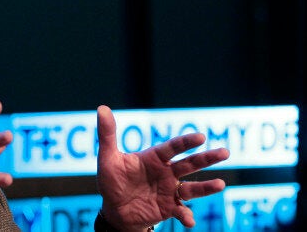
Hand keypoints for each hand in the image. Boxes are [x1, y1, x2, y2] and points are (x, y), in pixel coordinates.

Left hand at [96, 105, 229, 231]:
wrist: (114, 209)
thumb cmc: (112, 181)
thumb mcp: (107, 158)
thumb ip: (107, 134)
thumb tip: (102, 108)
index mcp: (154, 158)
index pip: (172, 148)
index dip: (185, 142)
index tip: (200, 137)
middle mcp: (166, 172)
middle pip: (190, 164)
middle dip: (207, 158)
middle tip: (225, 152)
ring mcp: (170, 191)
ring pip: (192, 188)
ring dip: (206, 187)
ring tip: (220, 184)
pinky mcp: (169, 209)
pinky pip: (181, 212)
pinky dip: (186, 216)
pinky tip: (189, 221)